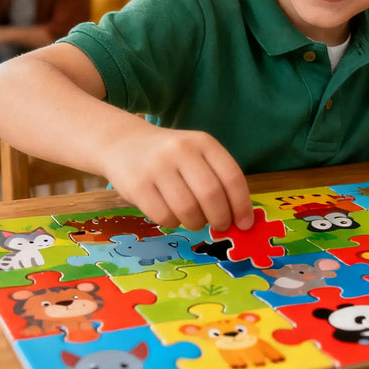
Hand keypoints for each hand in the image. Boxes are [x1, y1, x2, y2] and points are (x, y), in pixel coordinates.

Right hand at [100, 125, 253, 231]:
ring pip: (188, 209)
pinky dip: (173, 223)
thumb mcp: (196, 155)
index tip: (244, 224)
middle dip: (220, 218)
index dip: (242, 205)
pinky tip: (171, 214)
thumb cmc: (169, 157)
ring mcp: (157, 166)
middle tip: (219, 226)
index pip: (232, 177)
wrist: (123, 143)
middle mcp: (181, 150)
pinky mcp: (137, 184)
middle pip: (211, 195)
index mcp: (203, 142)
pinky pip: (164, 216)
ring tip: (193, 219)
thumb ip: (217, 180)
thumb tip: (239, 220)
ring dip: (196, 223)